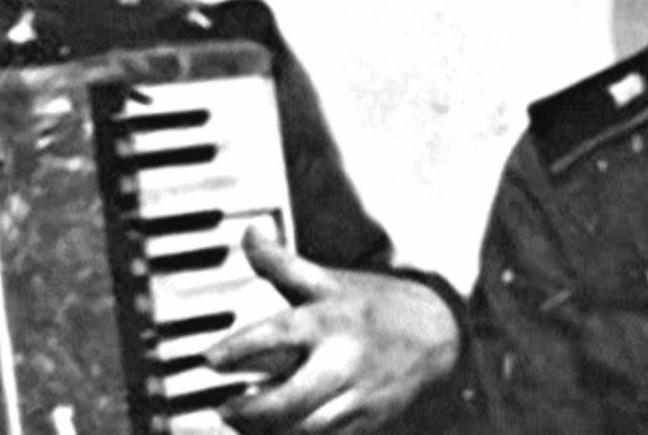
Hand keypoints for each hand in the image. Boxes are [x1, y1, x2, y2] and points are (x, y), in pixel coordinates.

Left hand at [204, 228, 459, 433]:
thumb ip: (281, 261)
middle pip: (292, 398)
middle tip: (223, 408)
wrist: (438, 335)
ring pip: (307, 428)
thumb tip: (250, 232)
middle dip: (253, 410)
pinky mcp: (367, 422)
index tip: (209, 360)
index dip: (240, 348)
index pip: (277, 334)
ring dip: (269, 432)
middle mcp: (340, 362)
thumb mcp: (326, 279)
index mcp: (326, 322)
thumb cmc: (372, 306)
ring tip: (239, 426)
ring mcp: (356, 396)